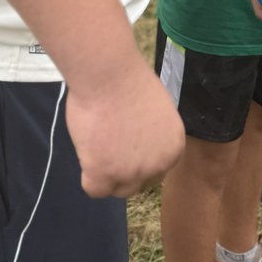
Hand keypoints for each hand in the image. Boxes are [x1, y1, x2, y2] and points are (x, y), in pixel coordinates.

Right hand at [65, 57, 184, 198]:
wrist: (108, 72)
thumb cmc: (127, 80)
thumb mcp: (155, 110)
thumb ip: (151, 134)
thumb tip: (138, 145)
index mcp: (174, 147)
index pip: (156, 171)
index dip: (137, 158)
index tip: (123, 142)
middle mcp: (158, 165)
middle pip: (138, 184)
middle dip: (123, 168)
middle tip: (108, 142)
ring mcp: (132, 173)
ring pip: (116, 189)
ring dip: (106, 171)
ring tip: (96, 141)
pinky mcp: (104, 174)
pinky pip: (94, 189)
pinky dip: (87, 173)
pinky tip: (87, 148)